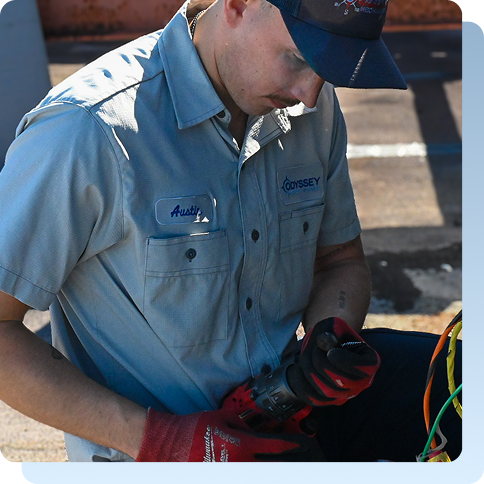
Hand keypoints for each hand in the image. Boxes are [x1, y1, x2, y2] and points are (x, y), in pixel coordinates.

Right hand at [136, 407, 324, 461]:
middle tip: (299, 463)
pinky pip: (242, 475)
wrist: (170, 443)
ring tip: (281, 467)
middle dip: (285, 466)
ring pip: (258, 474)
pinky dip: (253, 471)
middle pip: (270, 468)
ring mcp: (230, 473)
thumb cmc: (195, 427)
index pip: (273, 446)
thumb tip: (256, 427)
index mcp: (241, 445)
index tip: (298, 446)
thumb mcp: (221, 416)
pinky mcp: (220, 476)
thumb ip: (242, 422)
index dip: (289, 446)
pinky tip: (255, 466)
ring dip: (269, 468)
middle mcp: (240, 463)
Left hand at [287, 317, 379, 405]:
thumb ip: (331, 331)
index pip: (365, 368)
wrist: (321, 346)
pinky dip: (302, 380)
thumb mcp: (332, 326)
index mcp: (369, 361)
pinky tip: (302, 368)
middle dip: (323, 364)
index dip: (346, 362)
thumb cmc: (330, 334)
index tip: (331, 352)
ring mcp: (346, 394)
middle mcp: (362, 382)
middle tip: (315, 350)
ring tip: (308, 356)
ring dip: (310, 371)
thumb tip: (326, 343)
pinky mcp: (328, 401)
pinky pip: (312, 397)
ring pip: (326, 392)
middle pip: (343, 383)